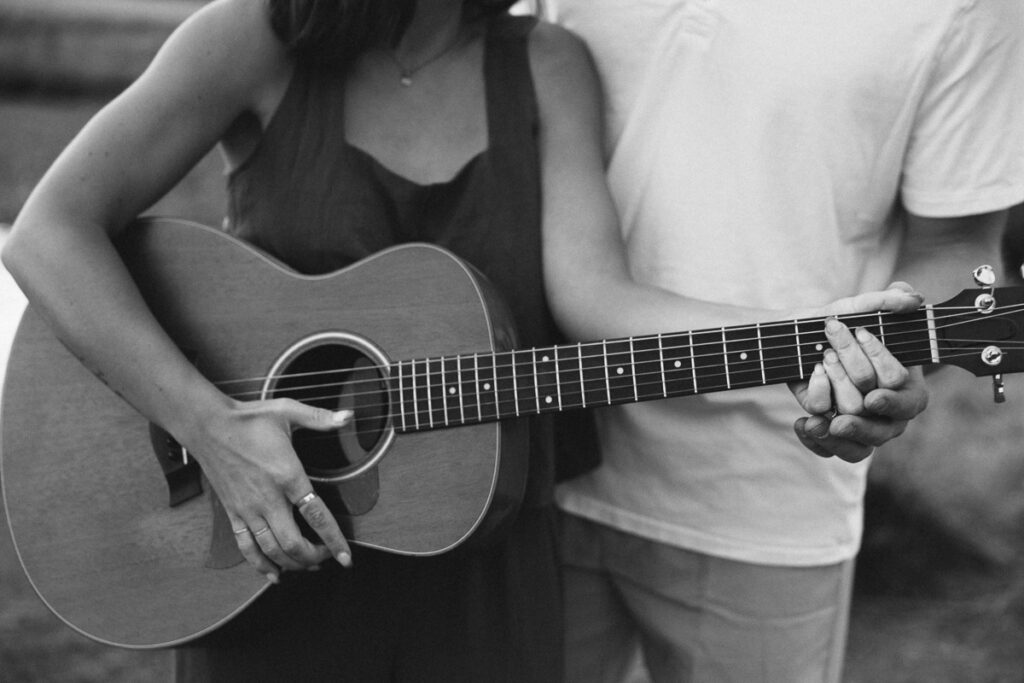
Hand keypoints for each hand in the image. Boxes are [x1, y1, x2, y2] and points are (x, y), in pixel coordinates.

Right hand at [183, 397, 354, 582]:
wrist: (207, 425)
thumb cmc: (248, 419)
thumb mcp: (288, 411)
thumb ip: (320, 418)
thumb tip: (348, 416)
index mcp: (287, 476)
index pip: (316, 516)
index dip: (333, 540)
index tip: (346, 557)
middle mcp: (268, 499)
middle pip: (293, 544)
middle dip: (313, 558)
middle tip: (327, 558)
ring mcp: (248, 509)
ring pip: (271, 550)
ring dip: (292, 564)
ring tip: (308, 567)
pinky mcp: (233, 513)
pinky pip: (246, 547)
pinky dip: (260, 565)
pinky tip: (273, 574)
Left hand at [788, 282, 928, 461]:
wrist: (803, 340)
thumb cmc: (843, 324)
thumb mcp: (861, 307)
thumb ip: (887, 300)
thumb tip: (912, 298)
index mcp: (908, 389)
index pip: (908, 400)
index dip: (891, 399)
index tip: (872, 396)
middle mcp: (888, 413)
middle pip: (876, 417)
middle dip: (849, 384)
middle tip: (829, 360)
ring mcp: (861, 426)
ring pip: (853, 431)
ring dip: (832, 395)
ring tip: (819, 369)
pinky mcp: (833, 434)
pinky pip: (829, 449)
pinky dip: (814, 436)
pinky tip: (803, 423)